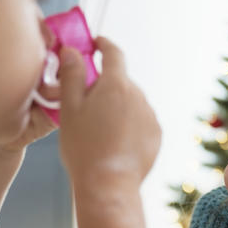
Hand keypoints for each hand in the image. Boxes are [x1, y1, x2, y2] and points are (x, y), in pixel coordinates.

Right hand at [58, 37, 159, 191]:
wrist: (109, 184)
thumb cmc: (84, 147)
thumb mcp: (70, 108)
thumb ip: (72, 75)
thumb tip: (73, 51)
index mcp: (117, 86)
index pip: (114, 53)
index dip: (103, 44)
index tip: (96, 43)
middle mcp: (139, 97)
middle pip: (121, 81)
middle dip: (105, 85)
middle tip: (85, 103)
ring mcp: (151, 117)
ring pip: (132, 102)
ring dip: (118, 106)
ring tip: (99, 129)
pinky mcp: (157, 135)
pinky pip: (141, 120)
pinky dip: (129, 123)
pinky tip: (114, 140)